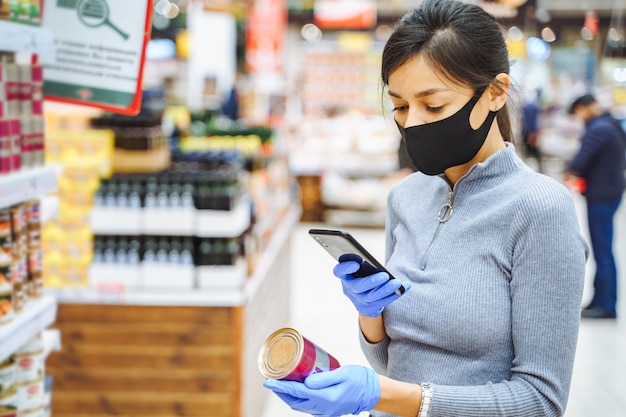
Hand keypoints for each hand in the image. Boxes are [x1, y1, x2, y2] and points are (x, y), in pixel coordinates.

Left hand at [263, 365, 379, 415]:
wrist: (373, 393)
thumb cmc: (359, 379)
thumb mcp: (343, 373)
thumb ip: (323, 378)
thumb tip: (305, 381)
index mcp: (326, 398)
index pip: (296, 391)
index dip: (280, 386)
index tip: (268, 381)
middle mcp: (323, 407)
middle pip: (294, 401)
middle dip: (280, 392)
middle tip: (271, 380)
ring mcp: (325, 411)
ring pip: (299, 405)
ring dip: (287, 396)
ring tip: (280, 384)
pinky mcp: (327, 409)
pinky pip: (306, 406)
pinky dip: (296, 398)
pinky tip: (295, 390)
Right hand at [333, 254, 409, 316]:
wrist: (361, 298)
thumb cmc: (360, 275)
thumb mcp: (356, 268)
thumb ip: (357, 261)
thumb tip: (365, 258)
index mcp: (344, 276)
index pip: (339, 271)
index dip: (346, 268)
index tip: (356, 263)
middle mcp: (349, 289)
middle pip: (358, 287)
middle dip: (372, 281)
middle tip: (385, 275)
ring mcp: (360, 300)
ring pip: (372, 296)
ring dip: (385, 290)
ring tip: (396, 283)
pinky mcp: (371, 307)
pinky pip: (384, 301)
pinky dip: (395, 294)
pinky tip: (404, 287)